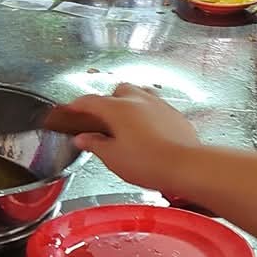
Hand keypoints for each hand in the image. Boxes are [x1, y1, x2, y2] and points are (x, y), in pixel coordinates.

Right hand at [55, 84, 197, 191]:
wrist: (184, 165)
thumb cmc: (148, 162)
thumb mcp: (112, 157)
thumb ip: (94, 144)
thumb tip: (83, 139)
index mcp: (117, 109)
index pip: (90, 101)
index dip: (77, 105)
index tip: (71, 109)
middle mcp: (138, 100)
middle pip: (118, 91)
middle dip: (108, 101)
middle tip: (102, 119)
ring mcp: (158, 104)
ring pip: (139, 94)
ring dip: (129, 103)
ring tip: (125, 120)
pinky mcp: (174, 114)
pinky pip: (156, 106)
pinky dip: (147, 113)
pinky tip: (147, 129)